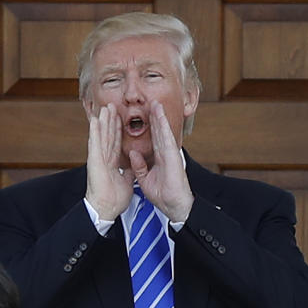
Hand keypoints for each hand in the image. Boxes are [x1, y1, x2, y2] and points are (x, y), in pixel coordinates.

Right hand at [85, 104, 133, 221]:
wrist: (106, 208)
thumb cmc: (113, 199)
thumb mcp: (128, 181)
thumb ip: (130, 171)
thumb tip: (135, 165)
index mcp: (111, 163)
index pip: (116, 142)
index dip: (118, 130)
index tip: (120, 118)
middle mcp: (103, 159)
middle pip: (108, 136)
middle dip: (110, 121)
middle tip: (112, 106)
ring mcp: (98, 159)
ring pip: (101, 136)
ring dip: (102, 122)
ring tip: (104, 108)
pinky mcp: (94, 161)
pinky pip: (95, 143)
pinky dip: (94, 131)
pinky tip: (95, 120)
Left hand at [128, 100, 194, 222]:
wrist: (174, 205)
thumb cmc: (163, 195)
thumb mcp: (145, 179)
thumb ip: (139, 166)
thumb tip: (133, 153)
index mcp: (159, 158)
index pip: (153, 138)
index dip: (149, 126)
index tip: (143, 115)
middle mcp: (166, 153)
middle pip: (159, 131)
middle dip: (155, 117)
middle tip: (151, 102)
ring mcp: (170, 154)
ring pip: (164, 131)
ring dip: (159, 117)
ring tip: (155, 103)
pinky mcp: (173, 156)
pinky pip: (167, 138)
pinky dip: (163, 127)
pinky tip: (160, 116)